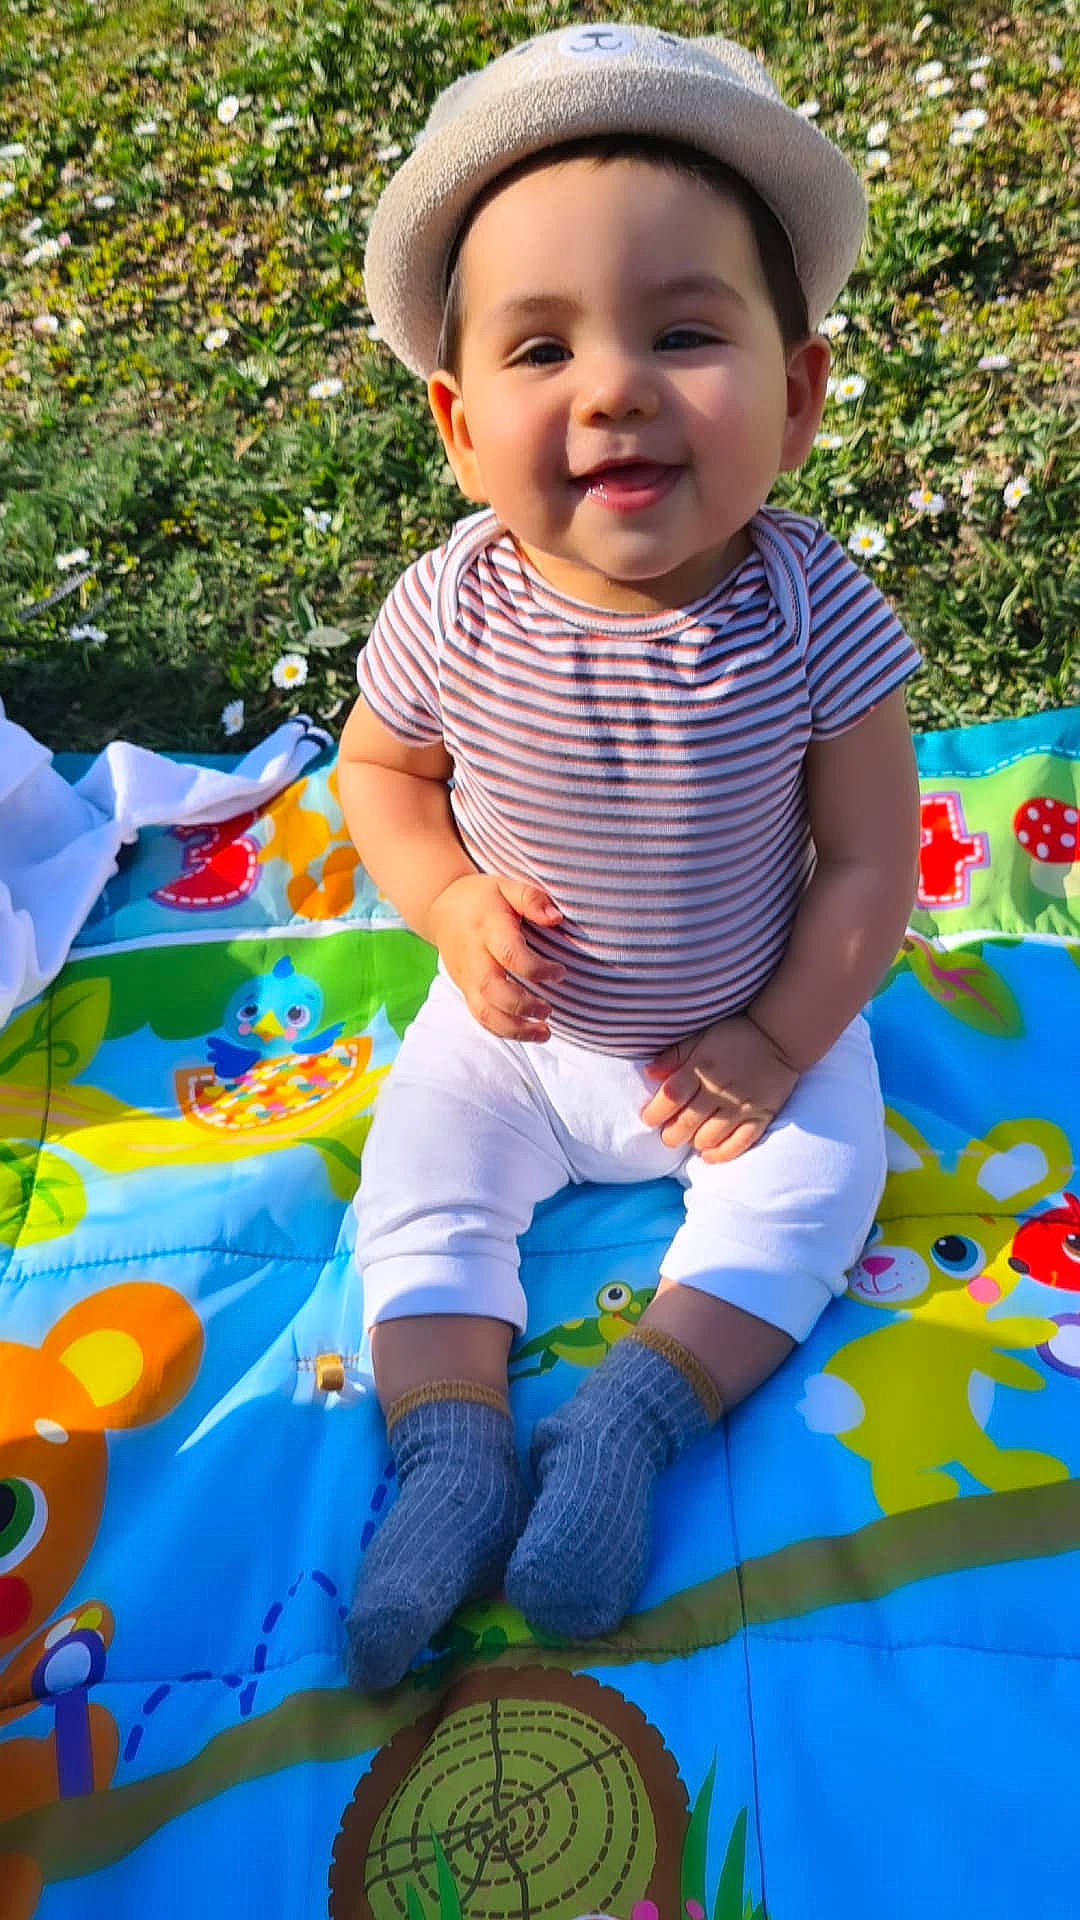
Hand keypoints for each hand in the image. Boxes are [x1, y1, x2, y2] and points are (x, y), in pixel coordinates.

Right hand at [428, 872, 565, 1040]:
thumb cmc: (483, 898)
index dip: (537, 968)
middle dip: (522, 1006)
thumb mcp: (507, 886)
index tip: (560, 972)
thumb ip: (532, 899)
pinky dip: (503, 1030)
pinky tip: (527, 1032)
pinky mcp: (465, 989)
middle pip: (492, 989)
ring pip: (483, 1011)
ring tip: (544, 1033)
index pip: (509, 954)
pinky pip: (480, 1016)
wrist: (441, 908)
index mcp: (488, 928)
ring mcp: (467, 976)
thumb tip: (556, 918)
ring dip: (513, 1028)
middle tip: (549, 1010)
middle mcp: (474, 956)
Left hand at [639, 1014, 798, 1162]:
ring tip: (691, 1138)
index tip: (650, 1118)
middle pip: (686, 1123)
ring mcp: (741, 1106)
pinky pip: (739, 1144)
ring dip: (693, 1142)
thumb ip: (674, 1055)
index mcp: (701, 1068)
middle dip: (670, 1134)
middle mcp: (719, 1090)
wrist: (780, 1037)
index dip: (655, 1113)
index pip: (670, 1097)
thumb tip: (648, 1072)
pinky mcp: (761, 1117)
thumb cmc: (735, 1035)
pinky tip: (708, 1154)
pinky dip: (720, 1154)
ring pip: (708, 1137)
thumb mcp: (701, 1037)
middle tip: (669, 1133)